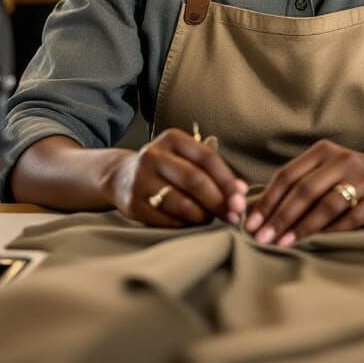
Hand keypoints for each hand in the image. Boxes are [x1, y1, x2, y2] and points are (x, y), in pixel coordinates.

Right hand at [107, 128, 247, 228]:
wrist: (122, 176)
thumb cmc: (167, 167)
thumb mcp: (186, 156)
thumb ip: (213, 169)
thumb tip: (241, 191)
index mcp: (172, 138)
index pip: (207, 158)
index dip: (227, 179)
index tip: (242, 197)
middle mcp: (153, 155)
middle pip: (194, 180)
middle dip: (219, 201)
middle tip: (234, 215)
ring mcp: (140, 179)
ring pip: (181, 203)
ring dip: (203, 215)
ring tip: (212, 219)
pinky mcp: (133, 204)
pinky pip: (166, 219)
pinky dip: (184, 224)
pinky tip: (191, 223)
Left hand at [245, 140, 363, 246]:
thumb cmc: (352, 178)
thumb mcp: (327, 170)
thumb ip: (299, 183)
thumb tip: (259, 211)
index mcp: (323, 151)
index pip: (287, 175)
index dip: (267, 200)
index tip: (250, 223)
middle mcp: (342, 160)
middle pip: (303, 190)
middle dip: (279, 217)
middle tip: (261, 238)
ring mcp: (361, 179)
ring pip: (325, 205)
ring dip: (301, 227)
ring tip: (282, 244)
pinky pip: (349, 220)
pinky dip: (330, 233)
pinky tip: (314, 245)